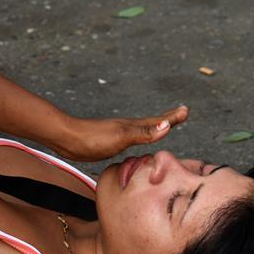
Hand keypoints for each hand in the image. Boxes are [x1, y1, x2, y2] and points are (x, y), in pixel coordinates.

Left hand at [50, 105, 188, 161]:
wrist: (66, 139)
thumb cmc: (92, 138)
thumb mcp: (121, 137)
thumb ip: (143, 133)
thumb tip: (167, 125)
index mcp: (132, 127)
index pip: (157, 122)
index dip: (172, 118)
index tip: (186, 110)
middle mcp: (127, 128)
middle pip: (152, 124)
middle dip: (167, 120)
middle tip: (181, 114)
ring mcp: (117, 135)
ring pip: (141, 131)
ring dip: (154, 128)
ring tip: (162, 127)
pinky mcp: (108, 143)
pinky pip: (130, 140)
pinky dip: (138, 139)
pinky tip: (133, 142)